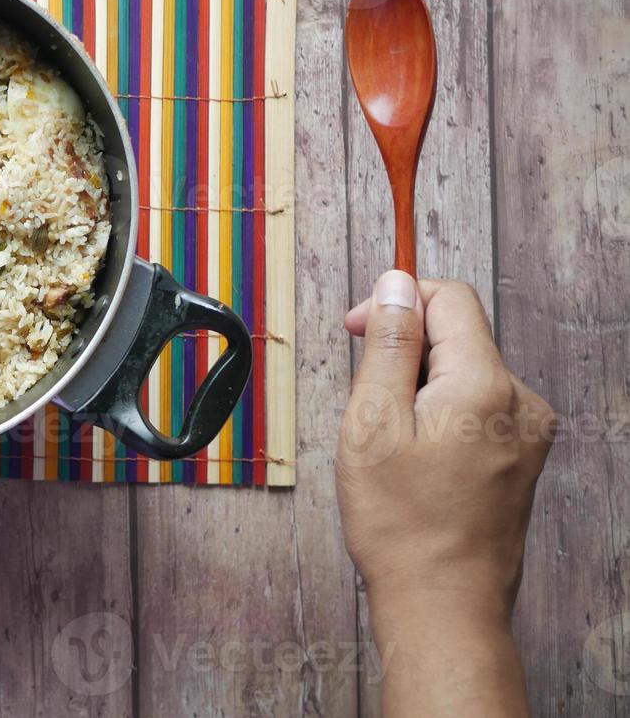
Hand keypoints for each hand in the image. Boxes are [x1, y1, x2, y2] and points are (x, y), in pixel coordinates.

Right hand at [336, 270, 555, 715]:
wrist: (444, 603)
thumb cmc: (401, 524)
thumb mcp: (372, 422)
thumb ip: (389, 344)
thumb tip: (396, 283)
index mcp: (486, 385)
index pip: (449, 299)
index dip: (396, 302)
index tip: (357, 330)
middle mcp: (523, 401)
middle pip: (457, 335)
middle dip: (404, 353)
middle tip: (366, 407)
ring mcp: (530, 431)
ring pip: (464, 371)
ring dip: (419, 387)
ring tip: (390, 441)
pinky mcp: (525, 455)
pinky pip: (477, 406)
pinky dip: (440, 415)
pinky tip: (416, 459)